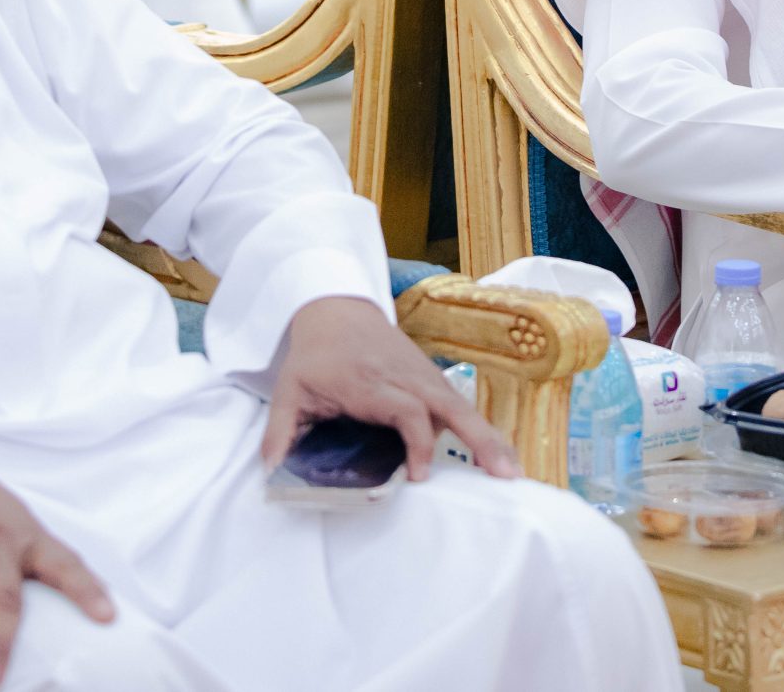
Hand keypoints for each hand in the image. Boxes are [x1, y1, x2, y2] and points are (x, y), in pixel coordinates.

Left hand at [261, 296, 519, 481]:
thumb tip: (269, 472)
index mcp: (371, 381)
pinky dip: (482, 429)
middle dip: (477, 439)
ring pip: (462, 405)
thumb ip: (280, 431)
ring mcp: (423, 375)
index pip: (406, 412)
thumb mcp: (289, 387)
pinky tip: (502, 456)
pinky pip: (460, 404)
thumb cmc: (314, 354)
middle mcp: (405, 376)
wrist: (335, 307)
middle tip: (502, 474)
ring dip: (489, 437)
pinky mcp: (431, 378)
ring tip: (513, 473)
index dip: (417, 443)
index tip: (420, 476)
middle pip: (449, 405)